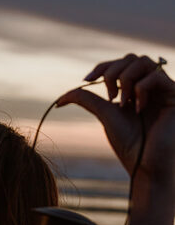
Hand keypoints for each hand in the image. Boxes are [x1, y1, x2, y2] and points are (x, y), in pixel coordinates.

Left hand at [56, 54, 174, 183]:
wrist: (146, 166)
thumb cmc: (130, 145)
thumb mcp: (105, 115)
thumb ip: (87, 100)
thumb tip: (60, 99)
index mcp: (138, 90)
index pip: (121, 65)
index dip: (103, 67)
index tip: (87, 79)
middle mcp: (153, 87)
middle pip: (132, 58)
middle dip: (113, 72)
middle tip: (110, 96)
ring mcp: (166, 90)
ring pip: (143, 61)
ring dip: (125, 78)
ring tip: (121, 102)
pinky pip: (156, 76)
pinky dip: (140, 89)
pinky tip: (137, 108)